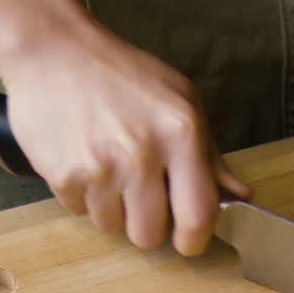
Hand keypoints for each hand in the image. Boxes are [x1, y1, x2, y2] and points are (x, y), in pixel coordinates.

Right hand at [0, 22, 249, 255]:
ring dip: (112, 209)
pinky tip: (85, 161)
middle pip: (150, 235)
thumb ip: (210, 154)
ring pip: (112, 227)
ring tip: (109, 168)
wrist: (54, 51)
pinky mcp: (63, 175)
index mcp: (180, 133)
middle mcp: (141, 153)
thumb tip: (239, 194)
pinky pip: (79, 212)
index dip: (194, 240)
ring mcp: (99, 167)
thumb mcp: (180, 100)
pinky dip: (83, 196)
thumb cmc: (122, 74)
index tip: (188, 241)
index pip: (198, 215)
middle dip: (147, 224)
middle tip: (141, 196)